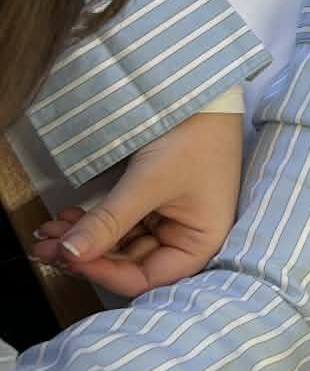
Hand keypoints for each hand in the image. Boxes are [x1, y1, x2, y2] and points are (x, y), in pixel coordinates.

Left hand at [31, 109, 243, 296]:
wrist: (200, 92)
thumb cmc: (195, 137)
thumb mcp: (148, 183)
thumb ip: (108, 222)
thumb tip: (69, 253)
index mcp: (200, 243)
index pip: (146, 278)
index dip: (105, 272)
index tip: (69, 257)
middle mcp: (186, 237)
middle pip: (129, 262)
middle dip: (87, 254)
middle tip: (48, 247)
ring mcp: (169, 219)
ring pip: (119, 243)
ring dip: (85, 239)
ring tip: (51, 232)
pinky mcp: (153, 203)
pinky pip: (119, 223)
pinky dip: (94, 222)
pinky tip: (68, 218)